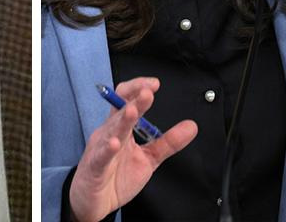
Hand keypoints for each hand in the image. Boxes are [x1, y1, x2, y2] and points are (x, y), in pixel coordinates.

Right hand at [69, 77, 197, 221]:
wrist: (94, 201)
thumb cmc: (116, 176)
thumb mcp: (148, 158)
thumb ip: (168, 142)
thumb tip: (191, 126)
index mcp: (121, 129)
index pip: (126, 100)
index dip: (137, 89)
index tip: (154, 84)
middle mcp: (109, 133)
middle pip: (120, 110)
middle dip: (134, 99)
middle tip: (148, 91)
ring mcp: (100, 148)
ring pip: (111, 130)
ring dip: (123, 119)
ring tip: (134, 110)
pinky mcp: (95, 166)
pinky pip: (101, 156)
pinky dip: (107, 149)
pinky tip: (115, 144)